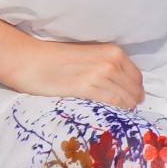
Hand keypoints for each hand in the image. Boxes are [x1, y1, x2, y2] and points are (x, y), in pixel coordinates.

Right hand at [0, 36, 144, 107]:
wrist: (29, 60)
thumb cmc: (56, 58)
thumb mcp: (90, 55)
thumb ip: (108, 66)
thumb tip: (122, 85)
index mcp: (113, 51)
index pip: (136, 77)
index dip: (135, 90)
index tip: (131, 99)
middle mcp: (110, 61)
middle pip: (134, 89)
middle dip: (133, 101)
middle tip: (125, 111)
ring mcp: (99, 74)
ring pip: (126, 98)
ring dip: (126, 109)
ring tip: (117, 116)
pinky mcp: (86, 87)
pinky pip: (113, 102)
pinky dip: (117, 111)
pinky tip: (110, 115)